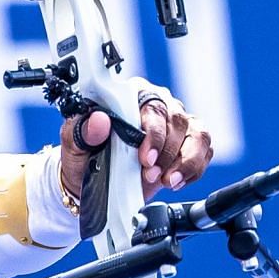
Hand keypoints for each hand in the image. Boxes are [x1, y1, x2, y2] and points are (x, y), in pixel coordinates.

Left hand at [59, 91, 214, 203]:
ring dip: (186, 162)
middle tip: (150, 175)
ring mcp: (177, 124)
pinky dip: (195, 169)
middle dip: (167, 154)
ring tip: (168, 181)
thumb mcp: (74, 145)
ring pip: (197, 135)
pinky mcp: (189, 144)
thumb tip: (100, 120)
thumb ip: (83, 131)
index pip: (152, 106)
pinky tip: (177, 181)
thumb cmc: (84, 156)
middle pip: (178, 121)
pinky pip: (205, 151)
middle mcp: (159, 105)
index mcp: (132, 96)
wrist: (92, 181)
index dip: (153, 133)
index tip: (146, 158)